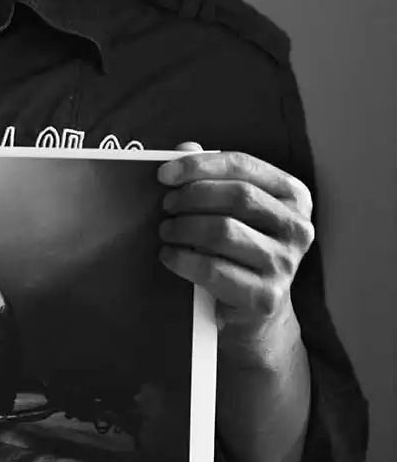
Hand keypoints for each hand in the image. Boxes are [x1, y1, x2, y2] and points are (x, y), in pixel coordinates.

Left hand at [157, 142, 314, 362]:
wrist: (256, 312)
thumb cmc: (240, 249)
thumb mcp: (233, 209)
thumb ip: (213, 176)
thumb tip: (183, 148)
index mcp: (293, 195)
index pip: (244, 165)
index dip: (199, 165)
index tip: (164, 173)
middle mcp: (297, 227)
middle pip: (237, 196)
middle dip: (191, 196)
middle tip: (165, 206)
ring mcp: (286, 264)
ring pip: (224, 231)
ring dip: (184, 227)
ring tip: (166, 230)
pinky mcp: (266, 296)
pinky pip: (214, 269)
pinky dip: (183, 259)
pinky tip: (170, 255)